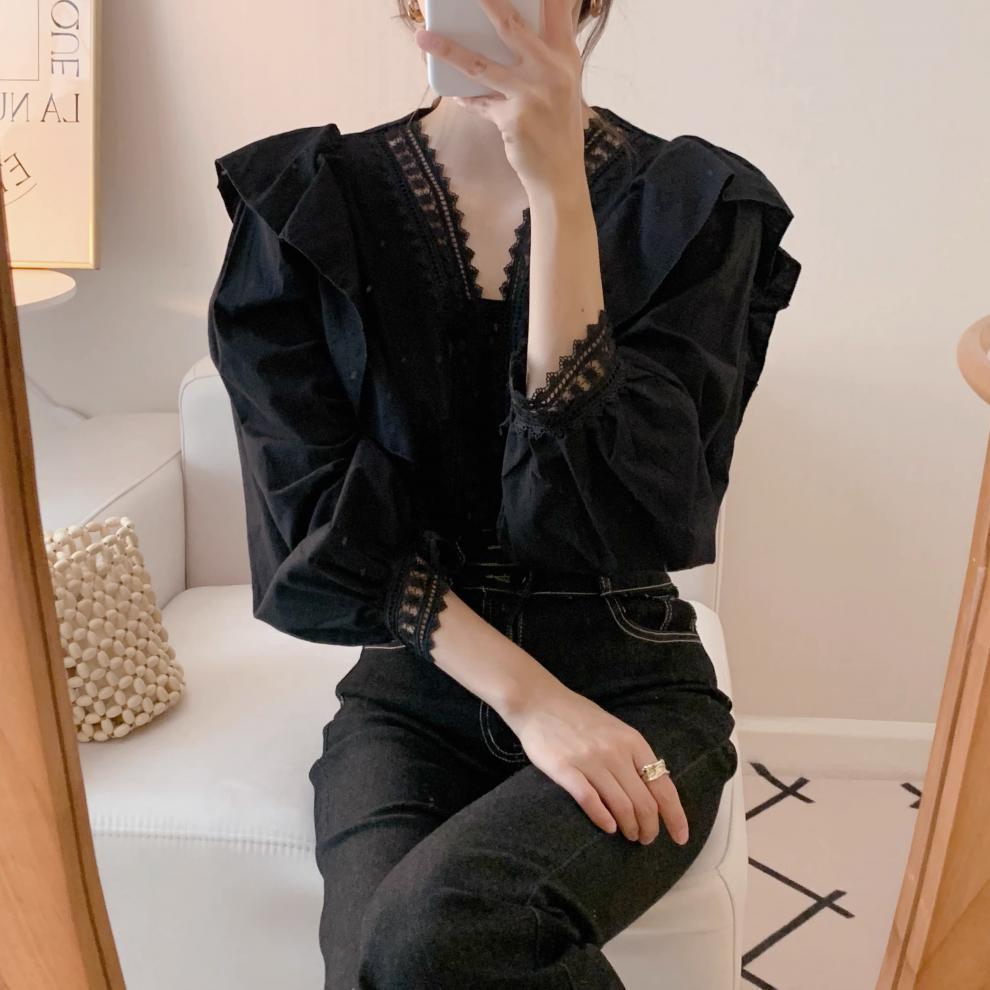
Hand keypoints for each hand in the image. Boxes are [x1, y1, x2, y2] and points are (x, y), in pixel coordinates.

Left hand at [414, 0, 587, 190]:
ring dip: (447, 50)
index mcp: (566, 57)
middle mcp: (551, 71)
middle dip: (485, 2)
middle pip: (511, 26)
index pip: (556, 9)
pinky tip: (452, 90)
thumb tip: (507, 28)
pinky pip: (478, 102)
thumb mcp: (563, 85)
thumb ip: (544, 55)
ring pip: (480, 64)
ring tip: (422, 36)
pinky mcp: (513, 118)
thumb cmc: (558, 127)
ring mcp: (531, 94)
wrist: (560, 174)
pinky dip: (464, 97)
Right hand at [502, 680, 691, 845]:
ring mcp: (590, 761)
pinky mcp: (565, 769)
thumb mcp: (615, 729)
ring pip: (622, 806)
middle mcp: (615, 752)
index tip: (680, 838)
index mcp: (632, 741)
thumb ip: (633, 755)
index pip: (663, 786)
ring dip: (630, 828)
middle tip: (645, 839)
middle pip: (644, 803)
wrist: (538, 702)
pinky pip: (590, 801)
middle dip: (650, 828)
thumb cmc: (578, 717)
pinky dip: (603, 820)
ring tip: (629, 836)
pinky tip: (608, 827)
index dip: (675, 816)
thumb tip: (654, 789)